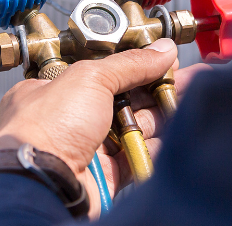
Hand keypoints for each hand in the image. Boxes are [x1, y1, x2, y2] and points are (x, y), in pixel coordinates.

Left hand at [0, 40, 213, 217]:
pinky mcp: (103, 176)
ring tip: (187, 102)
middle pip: (120, 100)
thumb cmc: (46, 129)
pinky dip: (154, 148)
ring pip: (131, 129)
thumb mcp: (90, 78)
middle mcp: (68, 119)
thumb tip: (160, 50)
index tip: (160, 60)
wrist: (43, 182)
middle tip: (185, 80)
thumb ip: (130, 64)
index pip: (100, 72)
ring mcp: (86, 148)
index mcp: (54, 91)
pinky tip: (174, 134)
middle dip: (154, 89)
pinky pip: (135, 158)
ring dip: (160, 117)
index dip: (132, 65)